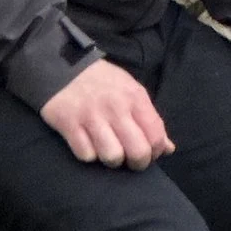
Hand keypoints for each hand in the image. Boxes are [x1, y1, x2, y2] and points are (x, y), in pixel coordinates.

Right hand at [42, 58, 173, 166]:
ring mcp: (92, 117)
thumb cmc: (102, 82)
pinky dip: (89, 154)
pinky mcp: (69, 125)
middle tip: (130, 160)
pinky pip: (87, 155)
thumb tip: (168, 148)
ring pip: (112, 157)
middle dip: (137, 163)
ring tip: (108, 151)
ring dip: (112, 159)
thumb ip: (150, 119)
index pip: (156, 135)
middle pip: (137, 152)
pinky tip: (89, 143)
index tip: (149, 153)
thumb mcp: (130, 91)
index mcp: (135, 97)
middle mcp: (116, 108)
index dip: (156, 152)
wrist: (62, 67)